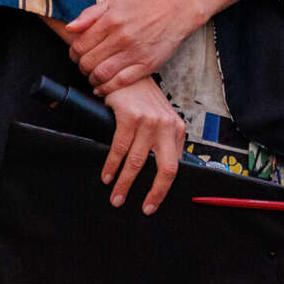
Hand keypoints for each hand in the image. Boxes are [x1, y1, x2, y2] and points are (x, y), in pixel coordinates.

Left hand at [65, 0, 190, 95]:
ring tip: (94, 76)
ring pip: (101, 74)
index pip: (79, 45)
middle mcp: (121, 37)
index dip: (74, 53)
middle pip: (88, 62)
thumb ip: (89, 14)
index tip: (78, 55)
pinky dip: (107, 88)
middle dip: (82, 67)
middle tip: (86, 66)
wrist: (172, 14)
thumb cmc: (141, 9)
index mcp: (111, 20)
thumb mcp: (113, 3)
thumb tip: (69, 28)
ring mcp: (134, 53)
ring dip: (92, 79)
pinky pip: (120, 83)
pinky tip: (103, 86)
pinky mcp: (146, 65)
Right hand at [100, 78, 184, 213]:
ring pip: (137, 162)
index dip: (163, 188)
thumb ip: (164, 142)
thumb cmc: (143, 100)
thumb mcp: (161, 119)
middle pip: (165, 168)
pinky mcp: (130, 116)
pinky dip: (111, 166)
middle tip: (142, 208)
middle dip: (153, 192)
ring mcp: (149, 121)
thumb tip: (160, 173)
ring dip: (124, 183)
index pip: (175, 166)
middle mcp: (166, 126)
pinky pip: (119, 148)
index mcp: (177, 129)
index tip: (152, 204)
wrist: (128, 75)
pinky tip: (107, 175)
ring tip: (116, 196)